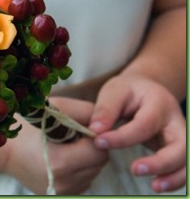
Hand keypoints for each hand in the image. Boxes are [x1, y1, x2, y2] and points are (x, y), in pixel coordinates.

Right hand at [4, 97, 108, 194]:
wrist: (3, 152)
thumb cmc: (28, 127)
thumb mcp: (56, 110)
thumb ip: (87, 113)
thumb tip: (109, 123)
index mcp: (61, 162)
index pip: (100, 150)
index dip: (95, 136)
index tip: (83, 127)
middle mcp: (64, 183)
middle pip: (99, 163)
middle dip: (92, 147)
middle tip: (74, 135)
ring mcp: (62, 193)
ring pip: (93, 172)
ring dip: (86, 158)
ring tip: (66, 146)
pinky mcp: (61, 196)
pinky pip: (83, 180)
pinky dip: (79, 168)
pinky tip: (63, 158)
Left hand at [89, 74, 185, 192]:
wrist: (144, 89)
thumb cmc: (127, 90)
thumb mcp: (114, 91)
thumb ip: (105, 110)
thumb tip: (95, 131)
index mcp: (158, 102)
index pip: (144, 124)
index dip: (122, 137)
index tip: (99, 142)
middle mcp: (175, 120)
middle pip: (180, 145)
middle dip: (161, 161)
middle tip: (135, 169)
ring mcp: (179, 135)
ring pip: (185, 159)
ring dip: (173, 175)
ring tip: (154, 186)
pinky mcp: (176, 147)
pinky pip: (181, 166)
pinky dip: (174, 178)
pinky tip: (156, 185)